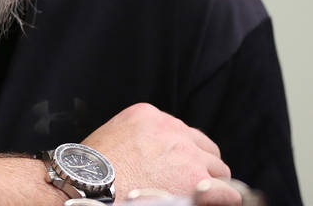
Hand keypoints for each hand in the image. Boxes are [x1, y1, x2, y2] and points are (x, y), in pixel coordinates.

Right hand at [82, 103, 235, 202]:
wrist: (86, 187)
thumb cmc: (91, 172)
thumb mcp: (112, 138)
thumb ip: (138, 139)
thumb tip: (153, 158)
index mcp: (148, 115)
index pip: (181, 133)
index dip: (182, 154)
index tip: (176, 168)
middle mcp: (171, 128)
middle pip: (204, 148)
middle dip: (200, 167)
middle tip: (188, 186)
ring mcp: (186, 154)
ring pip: (218, 169)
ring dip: (209, 184)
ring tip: (194, 198)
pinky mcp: (196, 179)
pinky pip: (227, 192)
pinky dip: (224, 200)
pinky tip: (216, 205)